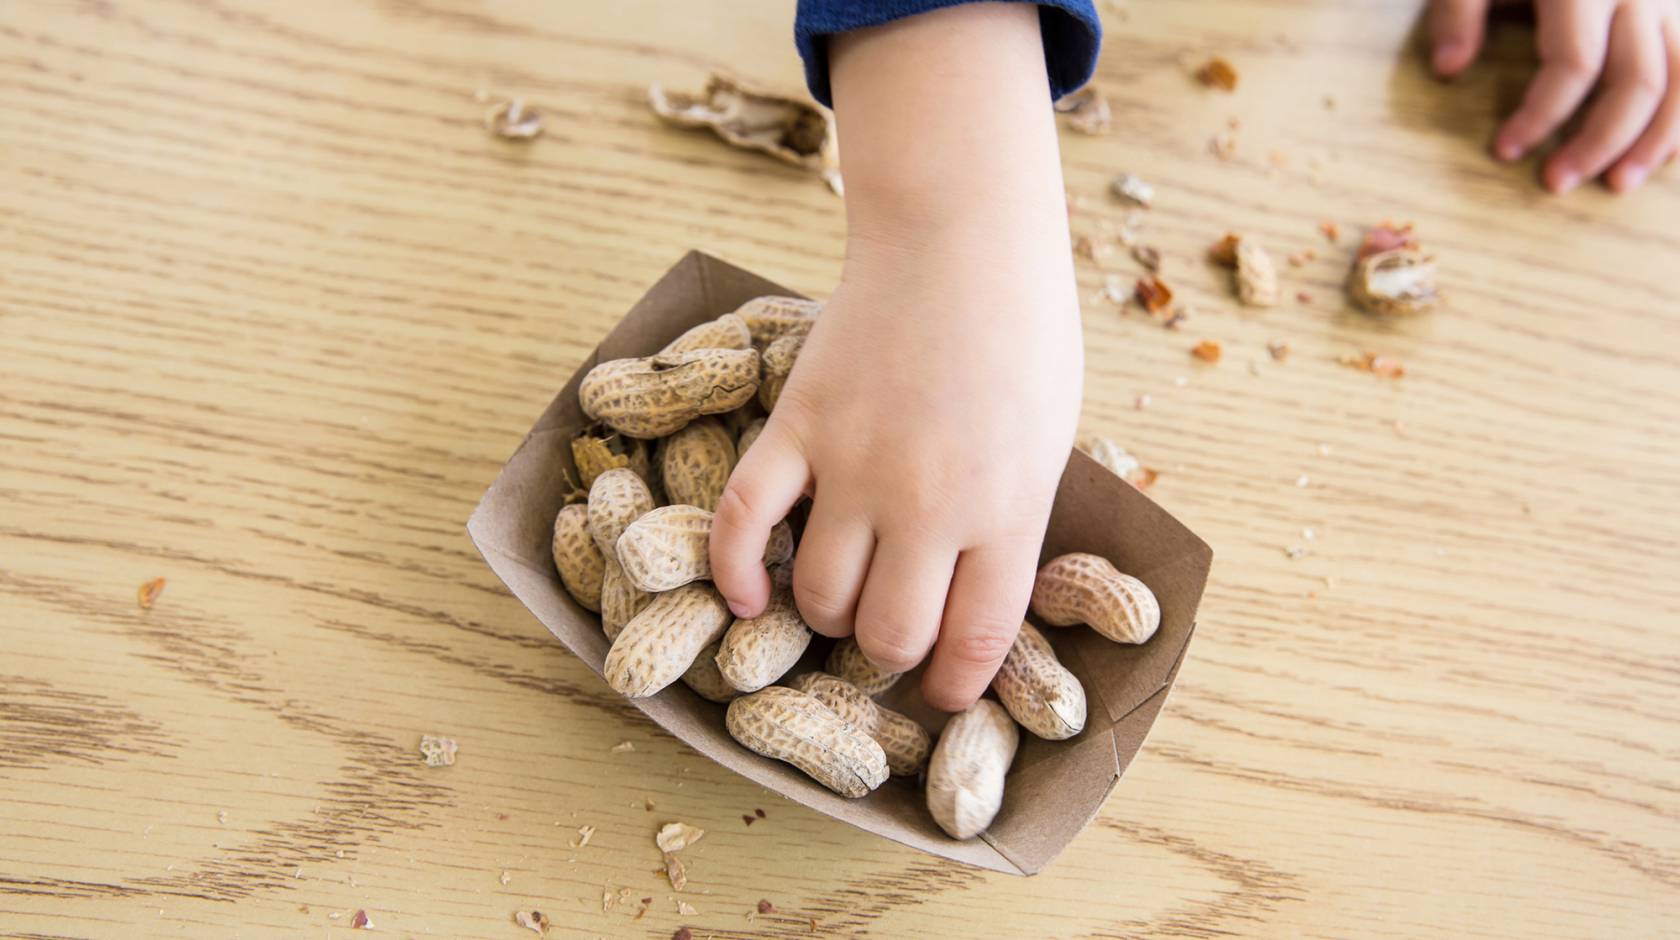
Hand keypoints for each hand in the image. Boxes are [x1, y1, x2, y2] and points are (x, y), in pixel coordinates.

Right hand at [707, 4, 1082, 710]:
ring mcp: (855, 463)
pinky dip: (733, 570)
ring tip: (837, 597)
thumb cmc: (1022, 334)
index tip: (941, 693)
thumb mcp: (1049, 440)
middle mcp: (929, 502)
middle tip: (888, 636)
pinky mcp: (797, 425)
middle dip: (888, 653)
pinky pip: (742, 520)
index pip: (975, 639)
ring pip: (819, 594)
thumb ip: (1011, 522)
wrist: (960, 237)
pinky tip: (743, 595)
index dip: (953, 684)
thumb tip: (977, 599)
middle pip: (889, 633)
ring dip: (825, 614)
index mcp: (1006, 508)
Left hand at [1430, 0, 1679, 191]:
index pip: (1573, 64)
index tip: (1504, 150)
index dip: (1540, 114)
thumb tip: (1448, 69)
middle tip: (1555, 183)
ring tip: (1617, 185)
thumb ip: (1458, 11)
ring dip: (1655, 139)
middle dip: (1598, 140)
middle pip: (1636, 81)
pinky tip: (1664, 154)